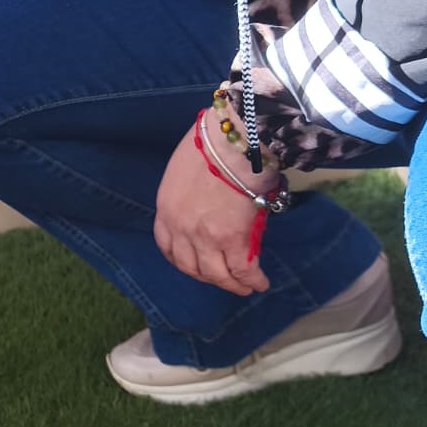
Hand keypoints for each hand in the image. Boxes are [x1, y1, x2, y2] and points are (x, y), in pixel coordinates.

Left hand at [154, 119, 276, 294]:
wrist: (233, 139)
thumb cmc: (214, 142)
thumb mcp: (187, 169)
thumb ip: (191, 192)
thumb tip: (210, 200)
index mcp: (166, 208)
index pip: (167, 245)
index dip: (181, 259)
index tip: (194, 264)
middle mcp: (180, 228)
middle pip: (190, 265)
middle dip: (206, 276)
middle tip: (222, 279)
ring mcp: (205, 237)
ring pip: (216, 274)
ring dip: (231, 284)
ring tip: (245, 287)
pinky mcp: (233, 239)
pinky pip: (243, 269)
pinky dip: (252, 279)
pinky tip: (260, 282)